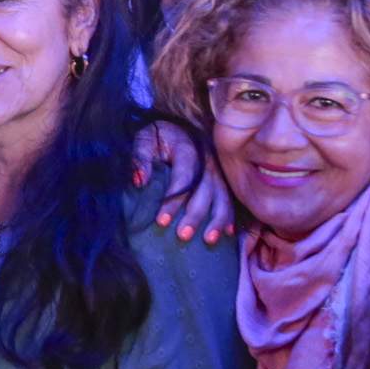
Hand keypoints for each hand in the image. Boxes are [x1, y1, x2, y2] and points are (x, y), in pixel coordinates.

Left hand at [137, 120, 230, 245]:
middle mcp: (207, 160)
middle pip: (205, 190)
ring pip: (223, 196)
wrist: (175, 128)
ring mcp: (217, 170)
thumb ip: (140, 158)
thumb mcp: (144, 140)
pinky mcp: (222, 179)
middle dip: (195, 214)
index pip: (183, 177)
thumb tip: (139, 181)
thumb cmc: (157, 137)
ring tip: (208, 240)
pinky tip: (228, 233)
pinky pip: (230, 199)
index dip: (173, 201)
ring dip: (218, 220)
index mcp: (187, 148)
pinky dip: (230, 217)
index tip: (161, 221)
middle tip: (183, 236)